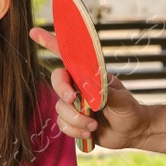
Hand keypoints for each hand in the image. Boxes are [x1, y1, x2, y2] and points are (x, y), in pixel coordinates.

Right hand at [28, 26, 147, 149]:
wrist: (131, 131)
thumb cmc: (129, 109)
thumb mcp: (121, 99)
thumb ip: (105, 92)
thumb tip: (91, 88)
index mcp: (88, 74)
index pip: (68, 56)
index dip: (49, 43)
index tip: (34, 32)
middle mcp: (78, 86)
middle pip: (57, 82)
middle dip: (63, 91)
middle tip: (73, 99)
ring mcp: (74, 104)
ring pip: (60, 108)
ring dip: (76, 119)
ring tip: (94, 125)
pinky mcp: (72, 121)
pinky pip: (62, 125)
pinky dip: (75, 131)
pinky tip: (89, 133)